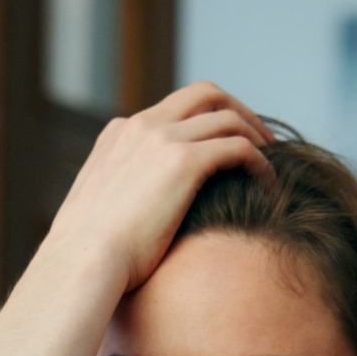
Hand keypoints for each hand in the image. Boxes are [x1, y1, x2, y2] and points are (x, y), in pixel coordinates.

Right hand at [39, 82, 275, 293]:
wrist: (83, 262)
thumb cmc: (92, 255)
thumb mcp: (103, 211)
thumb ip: (125, 196)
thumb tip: (141, 216)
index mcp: (121, 133)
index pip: (175, 108)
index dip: (210, 121)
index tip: (230, 144)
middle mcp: (141, 126)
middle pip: (206, 94)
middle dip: (240, 111)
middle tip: (264, 141)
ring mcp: (162, 138)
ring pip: (227, 116)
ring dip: (257, 136)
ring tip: (273, 166)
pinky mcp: (183, 161)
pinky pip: (239, 147)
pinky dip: (260, 161)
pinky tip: (270, 186)